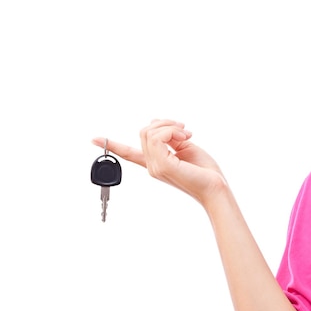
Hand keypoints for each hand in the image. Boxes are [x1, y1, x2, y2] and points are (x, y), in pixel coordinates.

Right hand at [92, 119, 228, 206]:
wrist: (216, 187)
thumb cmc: (205, 171)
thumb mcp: (186, 147)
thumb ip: (171, 137)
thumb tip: (160, 124)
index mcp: (156, 162)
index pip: (129, 153)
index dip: (112, 144)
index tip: (94, 138)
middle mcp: (152, 166)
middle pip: (144, 131)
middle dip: (165, 123)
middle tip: (185, 130)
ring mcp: (156, 167)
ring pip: (149, 131)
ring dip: (170, 126)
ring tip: (186, 134)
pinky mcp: (163, 165)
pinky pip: (157, 137)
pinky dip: (171, 130)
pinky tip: (184, 137)